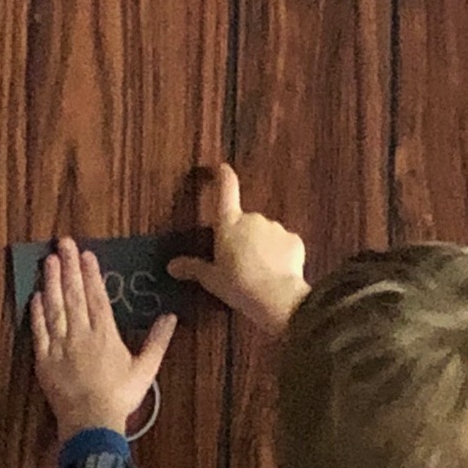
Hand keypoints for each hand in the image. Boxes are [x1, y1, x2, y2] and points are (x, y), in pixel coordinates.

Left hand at [31, 238, 177, 438]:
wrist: (91, 422)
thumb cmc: (121, 397)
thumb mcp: (146, 369)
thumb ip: (157, 340)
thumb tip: (170, 317)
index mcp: (105, 334)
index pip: (96, 297)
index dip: (91, 273)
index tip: (86, 254)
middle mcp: (81, 334)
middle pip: (73, 295)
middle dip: (69, 267)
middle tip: (62, 243)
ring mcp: (60, 346)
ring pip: (54, 308)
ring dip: (51, 282)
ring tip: (48, 260)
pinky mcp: (44, 360)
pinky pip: (39, 331)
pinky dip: (37, 313)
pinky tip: (36, 296)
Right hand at [168, 164, 308, 335]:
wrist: (277, 298)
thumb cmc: (240, 287)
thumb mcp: (212, 279)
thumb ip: (193, 268)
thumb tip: (173, 266)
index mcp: (229, 224)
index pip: (226, 190)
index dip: (223, 177)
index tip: (222, 168)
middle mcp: (253, 219)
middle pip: (245, 222)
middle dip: (243, 238)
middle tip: (238, 264)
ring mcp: (275, 228)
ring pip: (265, 235)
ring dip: (261, 248)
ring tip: (257, 274)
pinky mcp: (293, 240)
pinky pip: (284, 246)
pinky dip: (280, 256)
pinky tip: (275, 274)